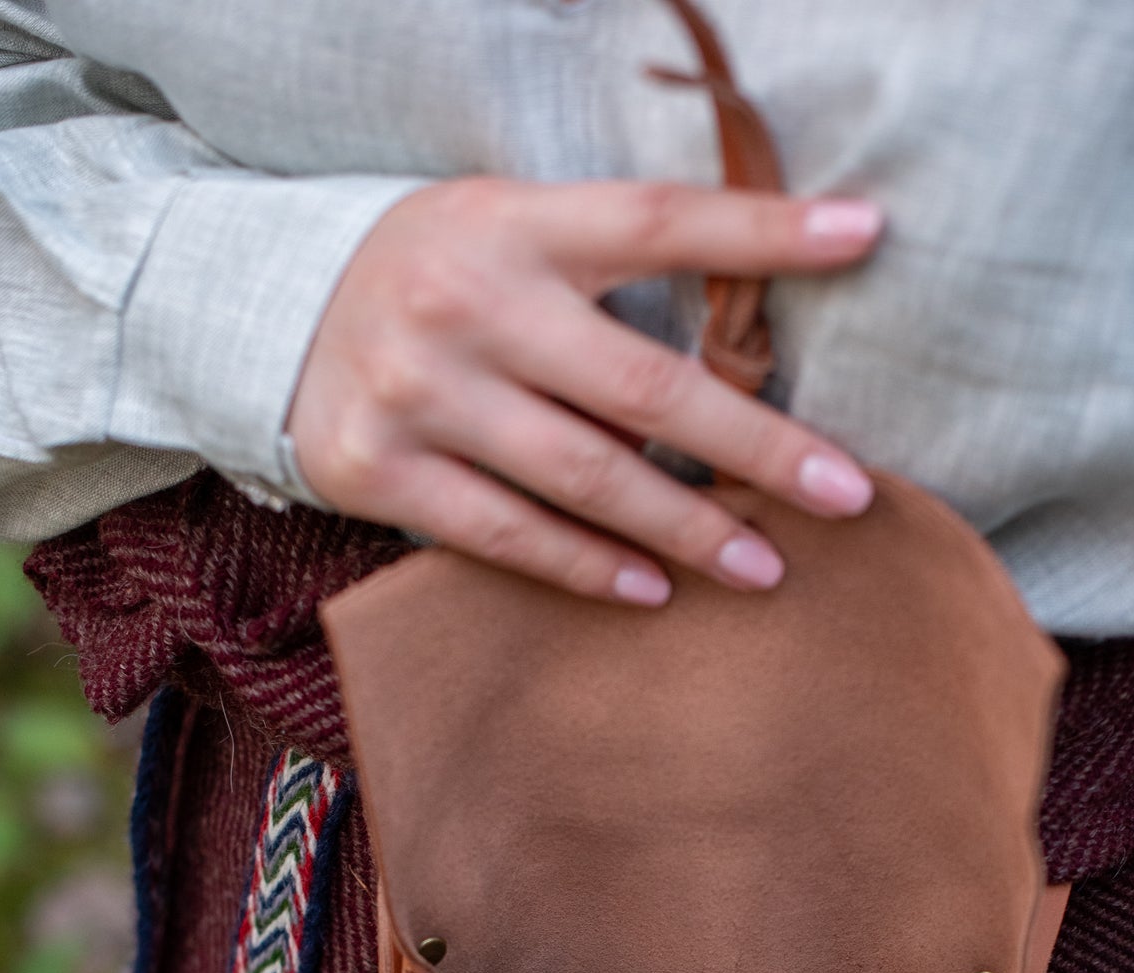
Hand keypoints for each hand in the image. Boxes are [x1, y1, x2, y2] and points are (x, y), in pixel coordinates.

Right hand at [288, 176, 882, 603]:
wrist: (269, 317)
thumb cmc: (438, 279)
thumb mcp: (510, 231)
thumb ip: (606, 266)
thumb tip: (749, 336)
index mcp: (514, 224)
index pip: (657, 220)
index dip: (761, 231)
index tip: (863, 236)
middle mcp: (466, 301)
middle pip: (643, 386)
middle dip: (758, 447)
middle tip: (846, 493)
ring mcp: (418, 391)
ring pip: (584, 476)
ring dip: (686, 530)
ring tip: (764, 568)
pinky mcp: (378, 469)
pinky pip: (507, 536)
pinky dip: (588, 568)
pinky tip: (652, 591)